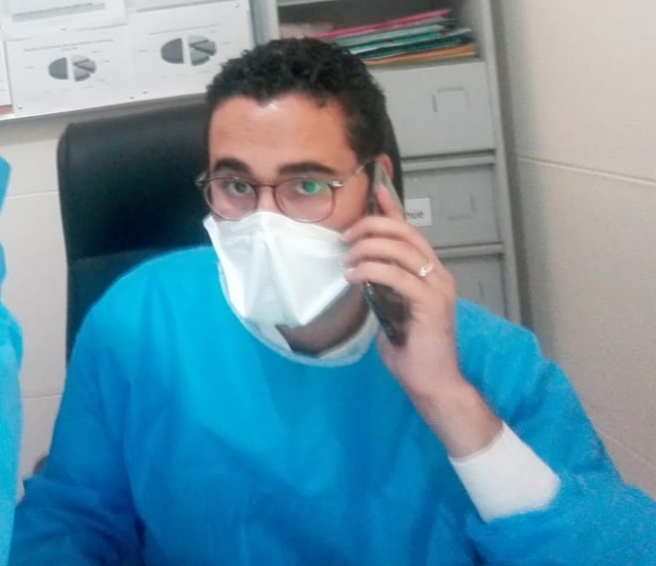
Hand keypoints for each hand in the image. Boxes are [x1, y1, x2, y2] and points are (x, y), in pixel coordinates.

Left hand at [341, 184, 500, 456]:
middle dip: (372, 225)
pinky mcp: (431, 302)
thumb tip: (360, 276)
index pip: (411, 233)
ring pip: (401, 249)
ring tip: (346, 260)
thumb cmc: (411, 351)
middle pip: (405, 233)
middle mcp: (438, 274)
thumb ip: (383, 291)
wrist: (432, 383)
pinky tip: (353, 276)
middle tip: (346, 235)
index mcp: (430, 274)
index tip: (376, 191)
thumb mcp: (391, 312)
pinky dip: (371, 270)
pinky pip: (396, 276)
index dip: (394, 209)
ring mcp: (437, 287)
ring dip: (368, 248)